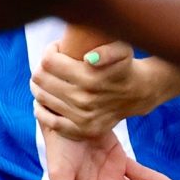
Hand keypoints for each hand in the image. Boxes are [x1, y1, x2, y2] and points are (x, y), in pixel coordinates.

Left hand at [32, 42, 155, 143]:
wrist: (139, 92)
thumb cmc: (124, 65)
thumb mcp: (122, 51)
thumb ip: (107, 51)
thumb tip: (89, 59)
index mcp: (90, 78)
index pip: (48, 61)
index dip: (49, 51)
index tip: (57, 48)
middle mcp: (84, 100)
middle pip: (40, 79)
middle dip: (42, 67)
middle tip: (51, 64)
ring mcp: (83, 117)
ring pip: (41, 97)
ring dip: (40, 86)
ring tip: (49, 78)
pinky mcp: (82, 130)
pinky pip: (50, 122)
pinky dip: (41, 110)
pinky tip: (42, 100)